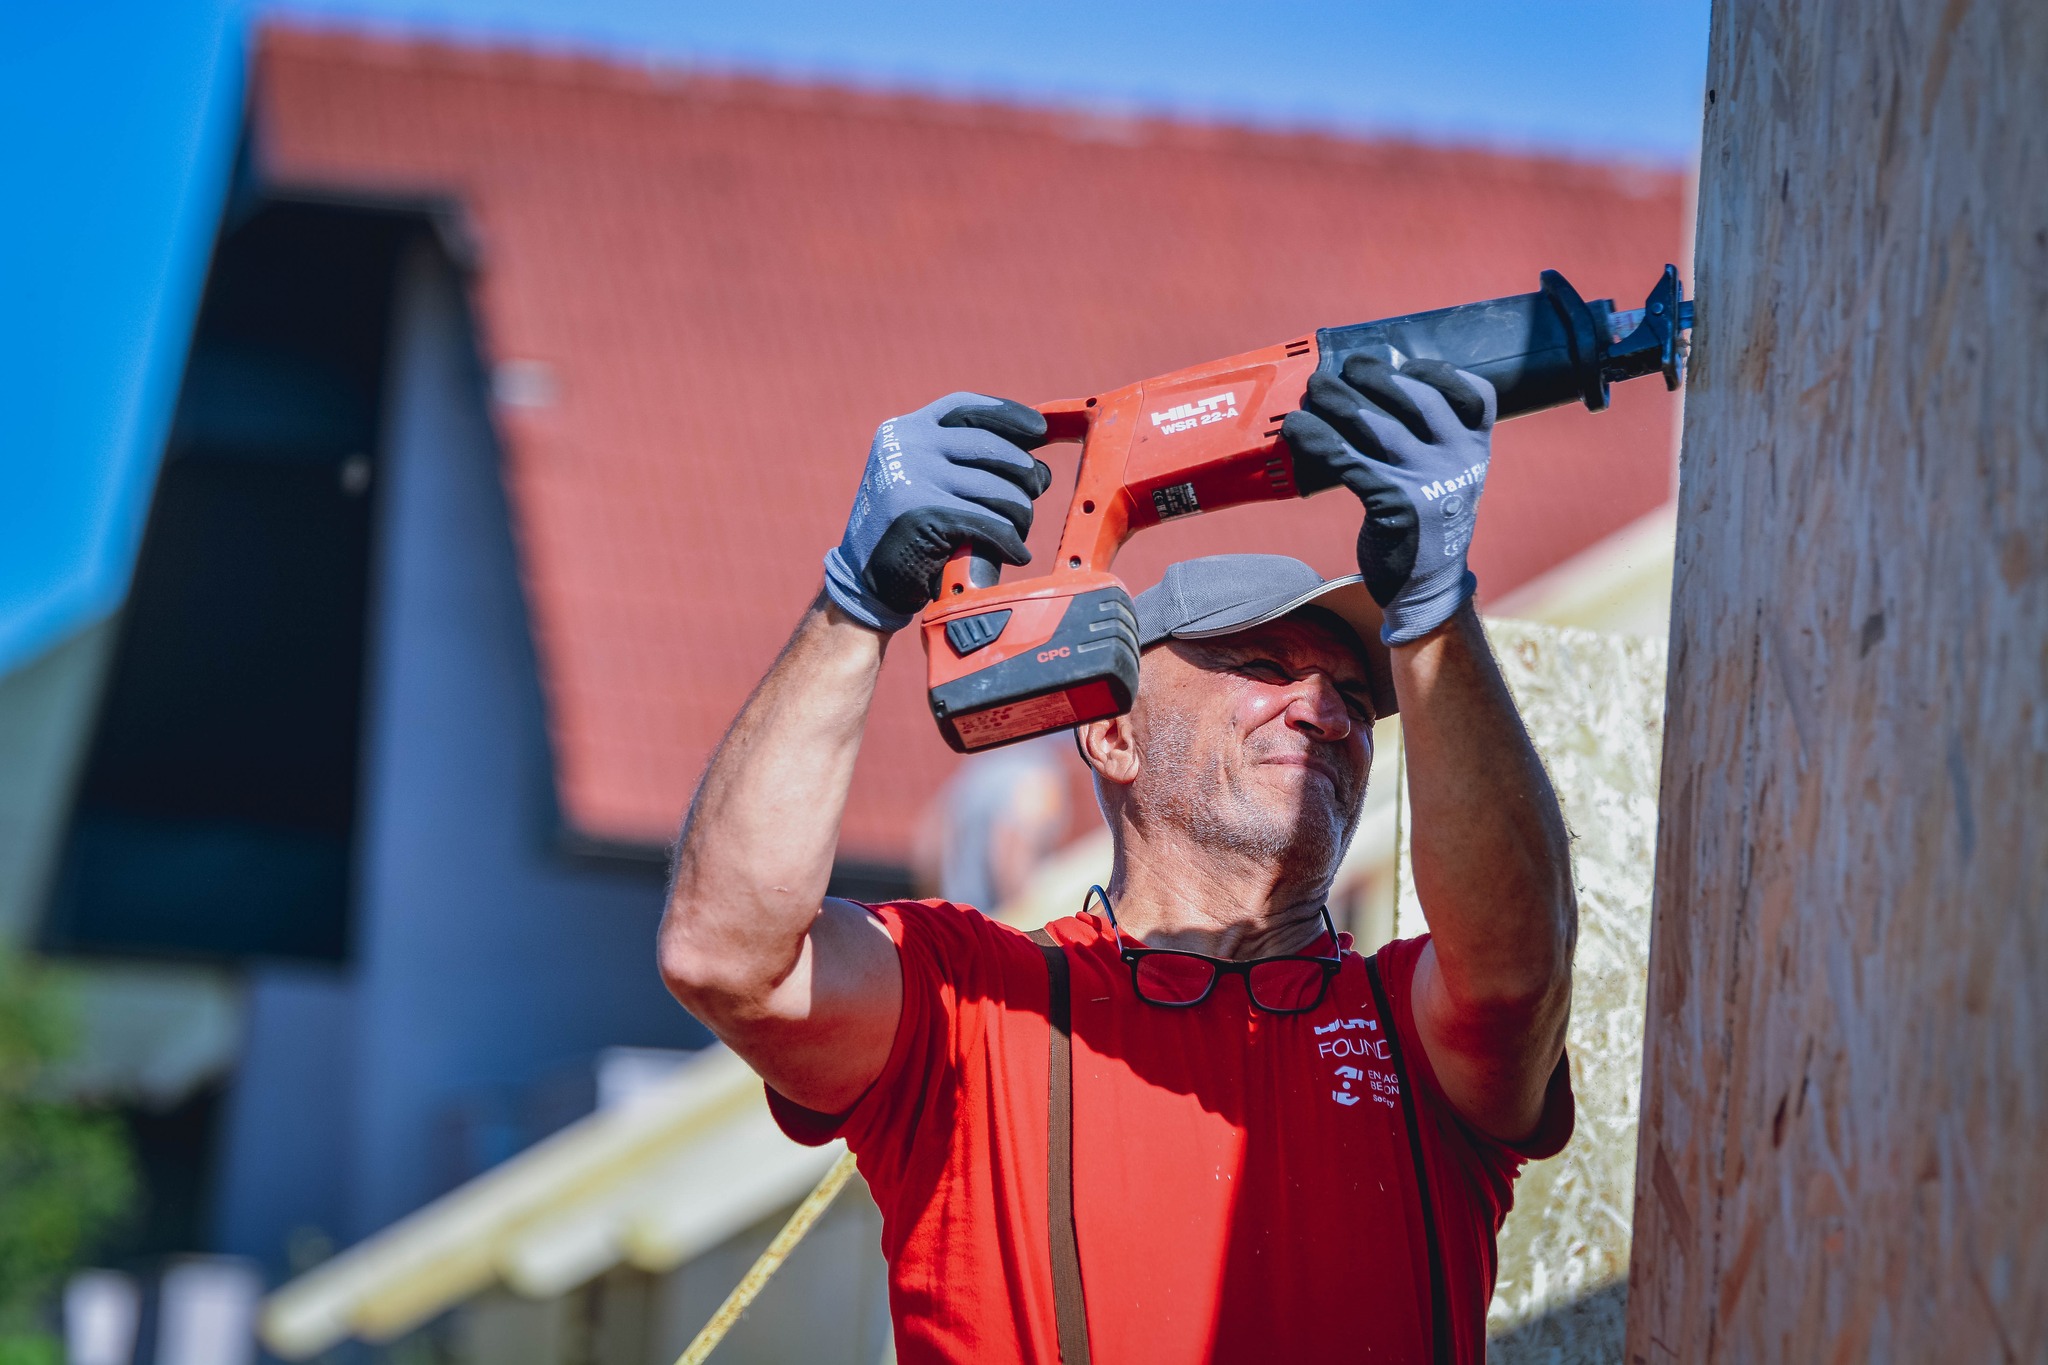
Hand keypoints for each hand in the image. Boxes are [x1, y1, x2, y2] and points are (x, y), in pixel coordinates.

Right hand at [824, 393, 1051, 631]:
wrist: (863, 579)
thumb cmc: (909, 530)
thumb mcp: (924, 479)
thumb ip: (964, 462)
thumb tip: (1036, 463)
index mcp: (905, 430)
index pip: (966, 407)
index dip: (1008, 414)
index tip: (1038, 429)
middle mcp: (907, 446)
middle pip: (991, 446)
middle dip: (1025, 471)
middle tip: (1037, 490)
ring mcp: (914, 478)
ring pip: (998, 489)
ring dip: (1020, 513)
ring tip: (1018, 530)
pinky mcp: (925, 515)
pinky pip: (990, 524)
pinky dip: (1010, 542)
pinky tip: (1017, 553)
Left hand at [1282, 356, 1494, 645]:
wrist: (1426, 585)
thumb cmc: (1427, 521)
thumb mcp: (1447, 477)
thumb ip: (1429, 439)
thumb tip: (1370, 389)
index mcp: (1477, 449)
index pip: (1474, 394)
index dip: (1436, 371)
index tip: (1402, 363)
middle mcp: (1461, 461)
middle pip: (1417, 400)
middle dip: (1374, 377)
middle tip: (1340, 369)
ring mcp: (1430, 483)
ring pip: (1379, 427)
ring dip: (1338, 402)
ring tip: (1314, 389)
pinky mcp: (1396, 505)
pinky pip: (1349, 460)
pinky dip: (1318, 440)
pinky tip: (1297, 430)